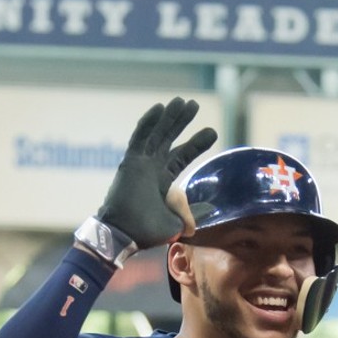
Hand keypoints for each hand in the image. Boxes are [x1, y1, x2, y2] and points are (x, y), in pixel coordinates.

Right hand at [97, 97, 217, 248]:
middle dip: (182, 122)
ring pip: (157, 134)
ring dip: (169, 118)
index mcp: (162, 181)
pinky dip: (149, 122)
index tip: (212, 132)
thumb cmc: (147, 231)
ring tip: (183, 102)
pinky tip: (160, 107)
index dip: (196, 144)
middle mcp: (151, 168)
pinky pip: (140, 138)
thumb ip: (193, 212)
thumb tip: (212, 208)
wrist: (126, 235)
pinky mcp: (130, 162)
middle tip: (194, 105)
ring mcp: (140, 163)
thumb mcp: (177, 222)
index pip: (181, 156)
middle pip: (169, 138)